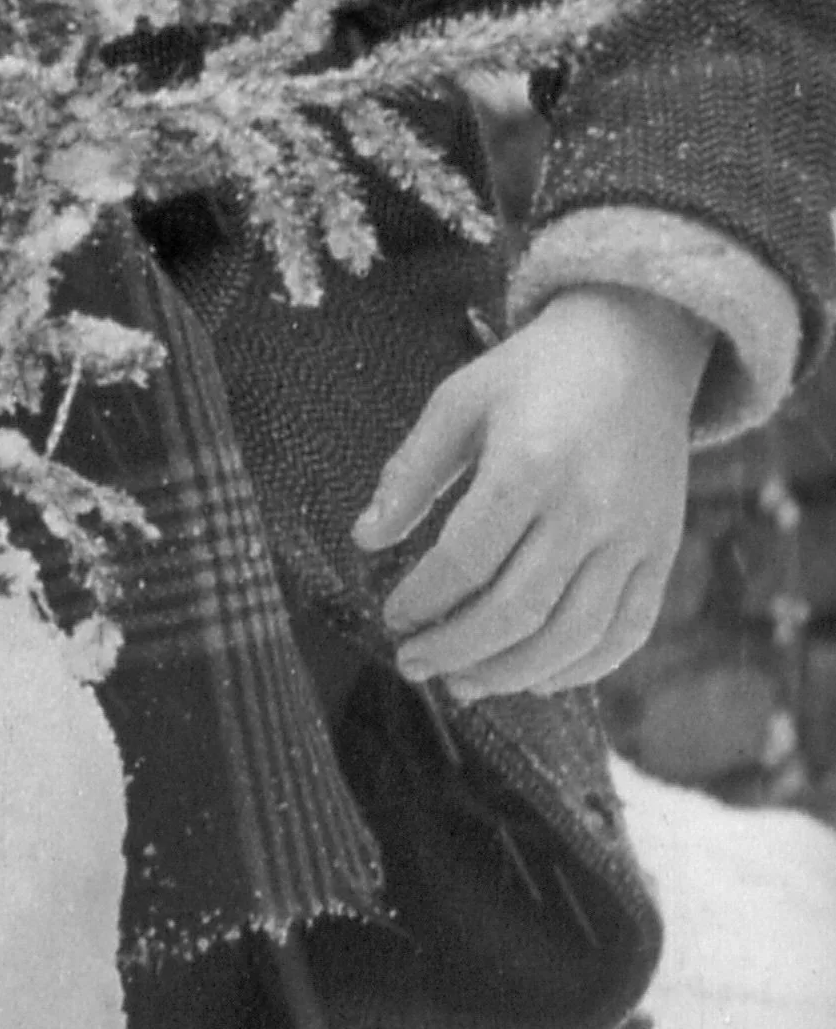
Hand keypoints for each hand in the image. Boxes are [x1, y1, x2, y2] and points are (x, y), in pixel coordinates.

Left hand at [351, 284, 715, 701]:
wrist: (636, 345)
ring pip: (571, 636)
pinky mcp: (663, 550)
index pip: (465, 560)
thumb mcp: (458, 400)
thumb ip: (411, 471)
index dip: (422, 600)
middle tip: (412, 663)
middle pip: (515, 611)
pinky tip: (536, 679)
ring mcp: (633, 536)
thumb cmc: (534, 371)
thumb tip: (365, 538)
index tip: (392, 616)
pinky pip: (627, 632)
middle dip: (454, 650)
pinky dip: (582, 670)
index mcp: (529, 464)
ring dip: (510, 674)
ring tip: (462, 683)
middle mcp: (588, 508)